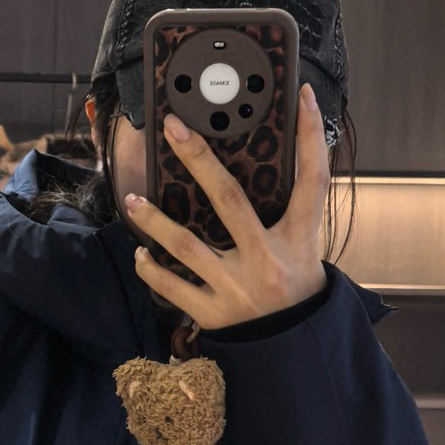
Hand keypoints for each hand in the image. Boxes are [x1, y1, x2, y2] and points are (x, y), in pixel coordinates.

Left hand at [125, 84, 330, 329]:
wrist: (293, 349)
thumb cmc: (296, 289)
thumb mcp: (304, 248)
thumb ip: (288, 211)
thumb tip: (267, 164)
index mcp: (299, 240)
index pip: (311, 179)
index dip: (308, 135)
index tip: (300, 95)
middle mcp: (268, 262)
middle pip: (230, 200)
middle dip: (199, 160)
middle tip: (173, 128)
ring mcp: (238, 290)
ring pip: (187, 246)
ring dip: (155, 221)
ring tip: (133, 200)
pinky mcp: (214, 316)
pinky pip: (172, 287)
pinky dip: (151, 268)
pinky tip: (141, 252)